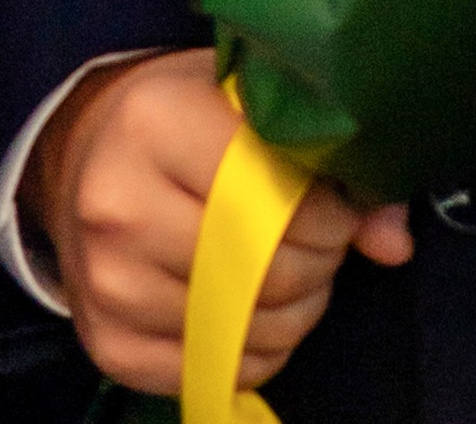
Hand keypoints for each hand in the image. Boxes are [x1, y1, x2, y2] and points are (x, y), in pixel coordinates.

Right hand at [22, 47, 412, 396]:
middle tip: (316, 240)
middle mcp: (118, 204)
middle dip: (318, 263)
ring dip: (295, 310)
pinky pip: (221, 371)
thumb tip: (393, 240)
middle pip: (271, 270)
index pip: (279, 193)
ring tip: (284, 270)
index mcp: (152, 123)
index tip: (336, 202)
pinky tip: (246, 306)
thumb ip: (324, 161)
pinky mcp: (108, 343)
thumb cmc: (176, 120)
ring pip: (253, 329)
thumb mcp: (242, 103)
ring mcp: (108, 282)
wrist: (82, 160)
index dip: (329, 209)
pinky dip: (255, 350)